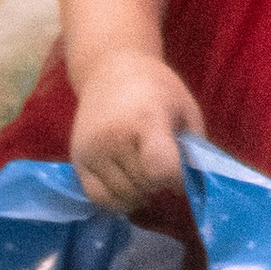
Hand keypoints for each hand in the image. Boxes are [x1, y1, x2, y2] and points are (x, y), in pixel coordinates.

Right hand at [70, 50, 201, 212]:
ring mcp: (92, 150)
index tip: (180, 170)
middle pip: (144, 185)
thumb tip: (191, 188)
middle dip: (159, 184)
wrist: (111, 69)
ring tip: (146, 174)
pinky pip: (98, 198)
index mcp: (146, 120)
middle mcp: (113, 137)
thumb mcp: (186, 109)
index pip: (161, 168)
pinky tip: (128, 183)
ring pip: (122, 197)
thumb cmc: (157, 89)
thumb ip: (193, 149)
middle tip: (161, 166)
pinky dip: (117, 200)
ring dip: (140, 193)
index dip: (176, 178)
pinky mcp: (77, 160)